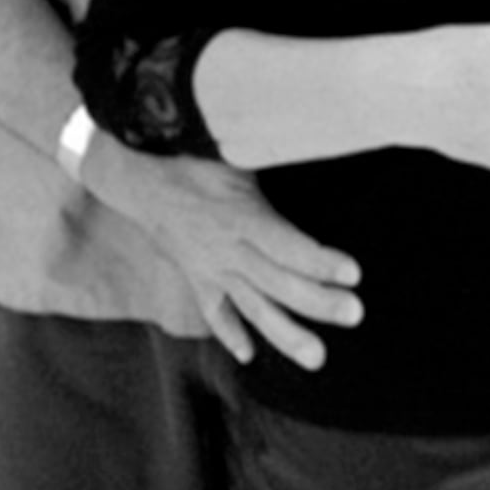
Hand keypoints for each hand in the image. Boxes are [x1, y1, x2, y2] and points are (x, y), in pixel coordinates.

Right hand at [78, 134, 363, 371]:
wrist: (134, 177)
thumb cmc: (192, 157)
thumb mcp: (232, 149)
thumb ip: (267, 151)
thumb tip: (310, 131)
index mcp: (239, 216)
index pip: (286, 246)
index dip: (320, 261)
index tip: (353, 274)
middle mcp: (227, 250)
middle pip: (277, 282)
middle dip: (318, 302)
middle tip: (355, 314)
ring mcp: (210, 270)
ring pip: (251, 308)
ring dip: (284, 334)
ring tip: (317, 357)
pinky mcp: (196, 278)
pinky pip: (214, 312)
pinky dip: (230, 334)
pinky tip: (249, 355)